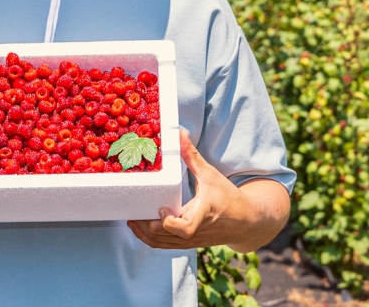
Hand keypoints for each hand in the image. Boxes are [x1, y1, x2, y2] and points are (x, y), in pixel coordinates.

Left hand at [126, 129, 288, 252]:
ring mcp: (192, 240)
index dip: (170, 222)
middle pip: (167, 237)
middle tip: (133, 212)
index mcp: (203, 214)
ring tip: (132, 221)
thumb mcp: (210, 174)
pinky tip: (141, 229)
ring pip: (164, 245)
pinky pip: (167, 246)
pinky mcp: (190, 243)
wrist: (247, 221)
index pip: (186, 229)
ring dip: (146, 235)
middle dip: (147, 227)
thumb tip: (180, 133)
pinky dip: (152, 240)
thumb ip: (192, 156)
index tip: (162, 209)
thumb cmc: (229, 197)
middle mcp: (197, 231)